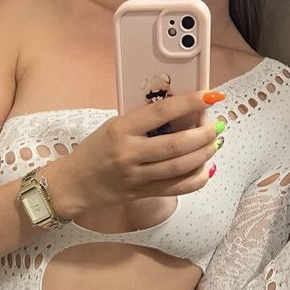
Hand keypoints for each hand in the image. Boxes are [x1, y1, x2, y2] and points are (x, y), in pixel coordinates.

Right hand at [65, 88, 226, 211]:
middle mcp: (129, 154)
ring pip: (180, 167)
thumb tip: (181, 114)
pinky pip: (177, 188)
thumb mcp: (113, 127)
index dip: (190, 103)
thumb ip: (143, 122)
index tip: (210, 95)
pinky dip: (197, 178)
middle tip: (215, 125)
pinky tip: (206, 168)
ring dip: (204, 154)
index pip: (162, 111)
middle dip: (203, 134)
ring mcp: (137, 176)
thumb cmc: (94, 152)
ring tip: (214, 143)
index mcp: (121, 130)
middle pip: (177, 145)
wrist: (74, 184)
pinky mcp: (142, 193)